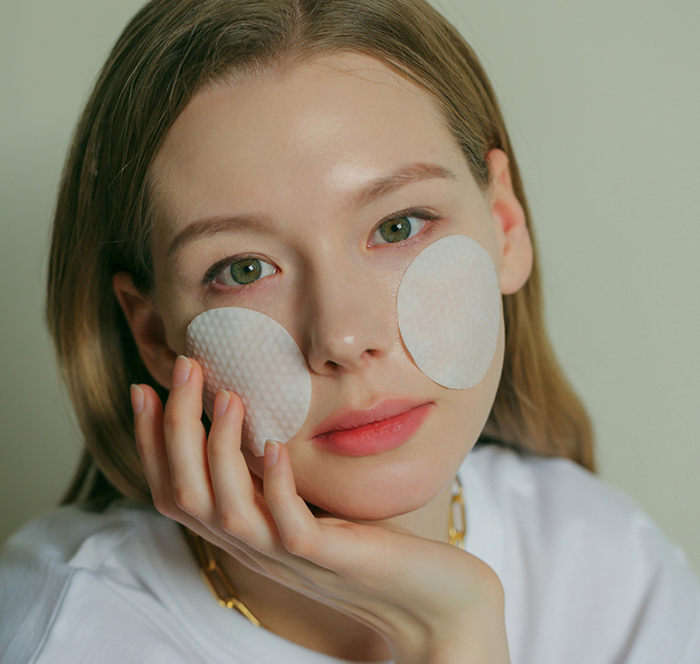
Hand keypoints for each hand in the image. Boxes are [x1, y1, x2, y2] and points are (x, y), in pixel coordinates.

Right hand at [132, 355, 510, 663]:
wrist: (430, 601)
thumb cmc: (369, 542)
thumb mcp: (305, 502)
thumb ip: (272, 477)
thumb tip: (252, 424)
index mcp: (244, 530)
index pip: (174, 489)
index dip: (151, 442)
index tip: (145, 387)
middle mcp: (254, 546)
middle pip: (186, 494)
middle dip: (175, 427)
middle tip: (184, 367)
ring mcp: (289, 555)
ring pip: (226, 509)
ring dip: (218, 449)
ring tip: (227, 396)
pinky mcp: (330, 559)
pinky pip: (290, 527)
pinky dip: (276, 485)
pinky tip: (275, 446)